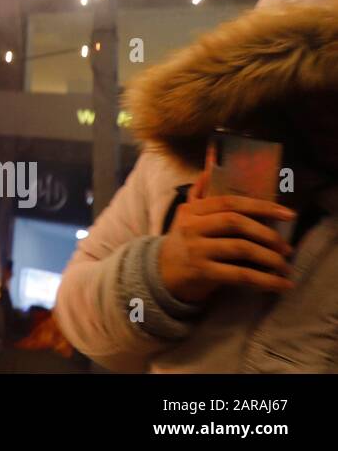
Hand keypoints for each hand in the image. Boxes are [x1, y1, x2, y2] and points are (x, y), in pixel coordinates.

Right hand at [157, 168, 294, 303]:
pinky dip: (265, 281)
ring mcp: (196, 250)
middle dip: (267, 233)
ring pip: (240, 248)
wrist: (161, 274)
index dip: (260, 206)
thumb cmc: (183, 242)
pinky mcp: (202, 273)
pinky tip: (281, 284)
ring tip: (285, 265)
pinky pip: (240, 275)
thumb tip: (211, 165)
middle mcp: (192, 227)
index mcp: (192, 211)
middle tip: (287, 247)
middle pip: (235, 222)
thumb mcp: (186, 216)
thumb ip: (200, 193)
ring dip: (270, 258)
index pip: (228, 202)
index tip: (288, 213)